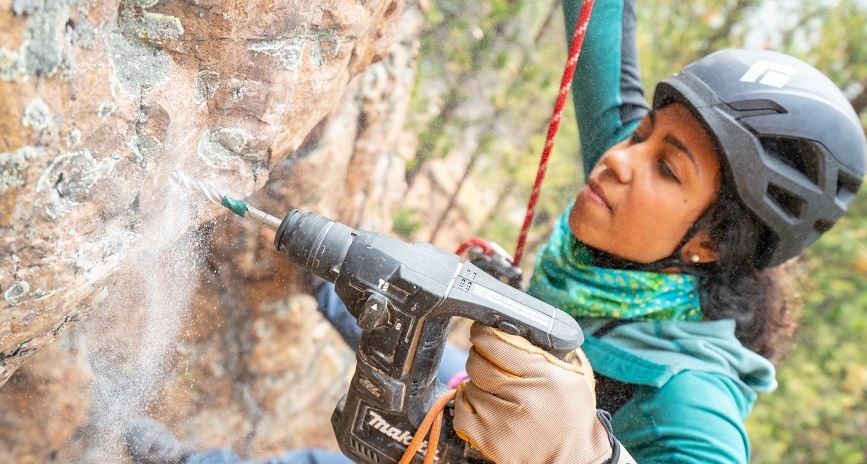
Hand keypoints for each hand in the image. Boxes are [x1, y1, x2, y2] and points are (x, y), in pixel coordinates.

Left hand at [452, 322, 627, 463]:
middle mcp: (523, 397)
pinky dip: (466, 405)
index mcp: (544, 376)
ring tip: (491, 388)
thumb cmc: (572, 414)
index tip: (480, 333)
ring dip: (476, 384)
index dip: (482, 334)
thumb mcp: (569, 375)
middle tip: (487, 361)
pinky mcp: (491, 440)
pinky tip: (480, 404)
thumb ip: (543, 353)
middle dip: (478, 358)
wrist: (574, 456)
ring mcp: (504, 421)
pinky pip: (461, 412)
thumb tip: (511, 331)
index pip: (496, 344)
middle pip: (477, 364)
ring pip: (469, 387)